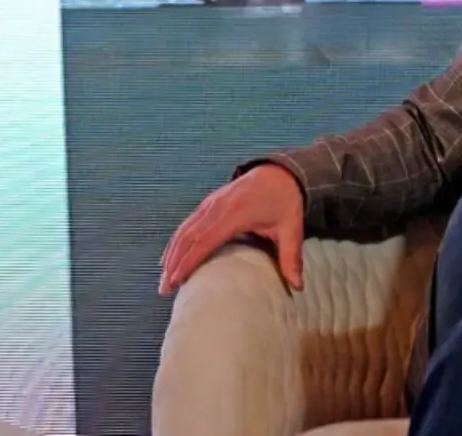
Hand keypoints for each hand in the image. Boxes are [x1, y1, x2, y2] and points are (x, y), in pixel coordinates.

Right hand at [158, 163, 303, 294]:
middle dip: (173, 263)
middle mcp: (216, 208)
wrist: (279, 172)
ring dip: (171, 253)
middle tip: (164, 288)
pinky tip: (170, 256)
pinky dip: (176, 241)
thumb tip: (298, 287)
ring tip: (163, 278)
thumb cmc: (285, 202)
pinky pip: (187, 224)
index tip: (177, 280)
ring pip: (183, 230)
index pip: (205, 241)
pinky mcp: (209, 203)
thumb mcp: (292, 228)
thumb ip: (291, 257)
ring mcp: (210, 204)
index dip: (188, 261)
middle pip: (187, 237)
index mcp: (234, 215)